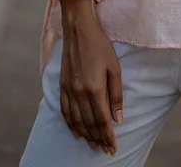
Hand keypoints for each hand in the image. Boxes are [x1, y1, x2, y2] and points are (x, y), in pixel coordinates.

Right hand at [57, 0, 122, 155]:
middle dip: (98, 138)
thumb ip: (116, 95)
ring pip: (76, 120)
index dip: (108, 136)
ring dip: (85, 134)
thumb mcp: (115, 68)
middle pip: (89, 123)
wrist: (79, 30)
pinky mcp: (62, 85)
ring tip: (93, 144)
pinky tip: (76, 131)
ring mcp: (69, 89)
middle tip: (105, 150)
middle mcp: (80, 92)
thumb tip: (118, 118)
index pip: (102, 120)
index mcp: (94, 88)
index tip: (113, 147)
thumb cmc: (100, 46)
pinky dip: (70, 124)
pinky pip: (65, 111)